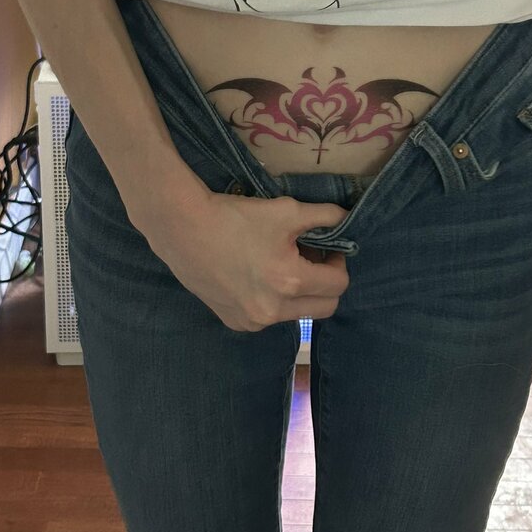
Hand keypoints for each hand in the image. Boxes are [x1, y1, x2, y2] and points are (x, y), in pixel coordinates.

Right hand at [134, 186, 350, 332]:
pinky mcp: (235, 322)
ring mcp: (253, 321)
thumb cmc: (236, 217)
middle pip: (325, 307)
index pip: (339, 284)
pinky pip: (269, 318)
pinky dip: (273, 301)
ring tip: (282, 265)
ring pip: (297, 314)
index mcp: (291, 282)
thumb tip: (348, 220)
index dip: (339, 262)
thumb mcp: (287, 210)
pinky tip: (257, 277)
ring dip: (300, 294)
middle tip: (311, 259)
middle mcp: (274, 311)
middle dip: (325, 283)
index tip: (326, 248)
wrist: (183, 229)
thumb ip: (325, 216)